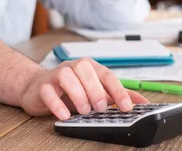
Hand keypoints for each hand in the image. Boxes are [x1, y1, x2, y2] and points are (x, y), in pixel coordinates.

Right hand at [19, 58, 148, 119]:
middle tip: (100, 108)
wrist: (38, 87)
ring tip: (83, 111)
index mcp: (90, 67)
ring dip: (78, 94)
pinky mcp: (43, 86)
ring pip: (67, 76)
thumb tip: (143, 102)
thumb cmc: (70, 89)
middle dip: (96, 90)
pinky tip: (64, 115)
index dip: (118, 91)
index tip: (127, 107)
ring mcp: (57, 74)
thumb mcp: (97, 91)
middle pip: (86, 70)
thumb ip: (118, 95)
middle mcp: (74, 67)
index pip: (107, 74)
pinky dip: (57, 104)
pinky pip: (48, 91)